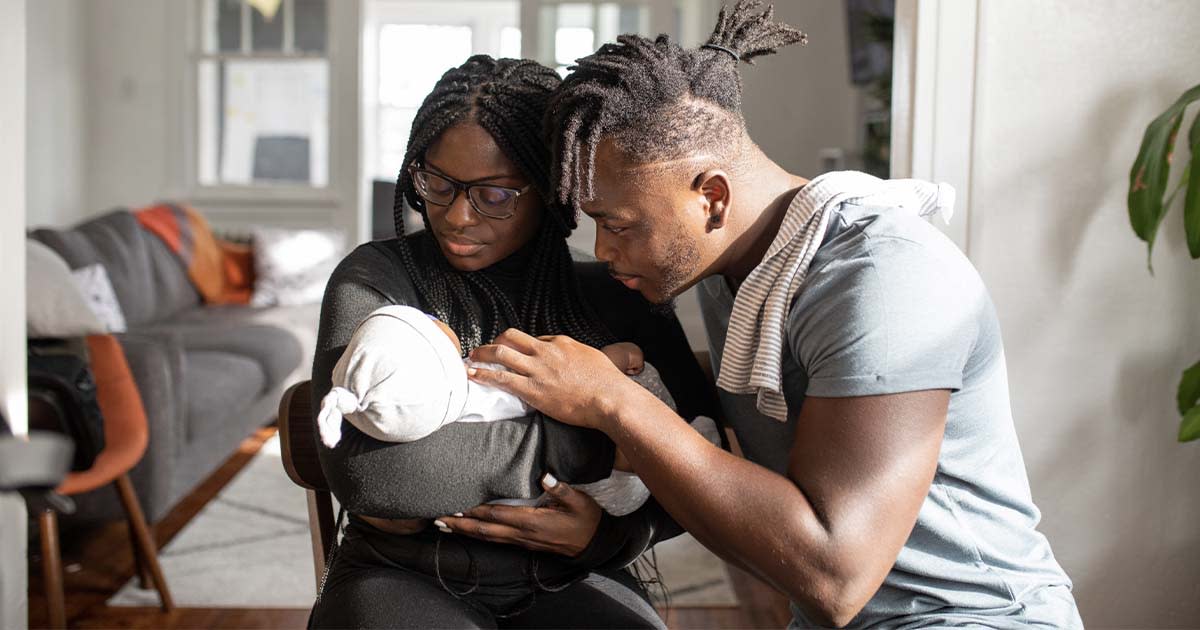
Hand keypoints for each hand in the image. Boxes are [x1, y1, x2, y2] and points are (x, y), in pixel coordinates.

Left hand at [436, 473, 601, 557]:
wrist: (595, 544)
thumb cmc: (587, 519)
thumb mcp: (578, 500)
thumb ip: (561, 488)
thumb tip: (545, 475)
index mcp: (532, 522)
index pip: (496, 515)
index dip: (474, 511)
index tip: (455, 505)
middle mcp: (522, 534)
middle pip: (484, 530)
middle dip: (459, 524)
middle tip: (436, 518)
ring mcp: (522, 540)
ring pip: (487, 537)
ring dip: (464, 531)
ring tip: (443, 525)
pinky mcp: (524, 543)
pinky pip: (496, 539)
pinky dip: (478, 534)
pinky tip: (469, 530)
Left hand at [467, 329, 640, 429]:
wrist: (609, 397)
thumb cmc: (607, 382)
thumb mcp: (592, 358)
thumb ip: (578, 356)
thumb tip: (575, 359)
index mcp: (560, 343)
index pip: (534, 339)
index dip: (521, 345)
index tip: (514, 352)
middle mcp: (545, 352)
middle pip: (511, 337)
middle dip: (494, 341)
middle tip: (485, 348)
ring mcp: (537, 369)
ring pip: (501, 353)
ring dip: (482, 354)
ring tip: (471, 357)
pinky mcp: (532, 389)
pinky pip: (501, 378)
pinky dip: (483, 374)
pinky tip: (473, 375)